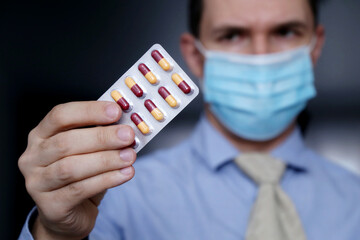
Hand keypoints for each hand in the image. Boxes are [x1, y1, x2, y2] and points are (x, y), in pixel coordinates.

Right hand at [18, 101, 135, 239]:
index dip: (89, 111)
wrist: (71, 214)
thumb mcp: (88, 151)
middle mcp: (33, 157)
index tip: (115, 111)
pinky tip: (125, 173)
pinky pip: (79, 190)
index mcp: (41, 135)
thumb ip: (101, 136)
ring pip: (71, 167)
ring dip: (106, 160)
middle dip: (101, 137)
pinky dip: (106, 179)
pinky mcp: (50, 206)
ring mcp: (37, 183)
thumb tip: (125, 125)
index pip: (60, 116)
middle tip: (128, 136)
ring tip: (129, 156)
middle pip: (66, 142)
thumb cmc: (81, 176)